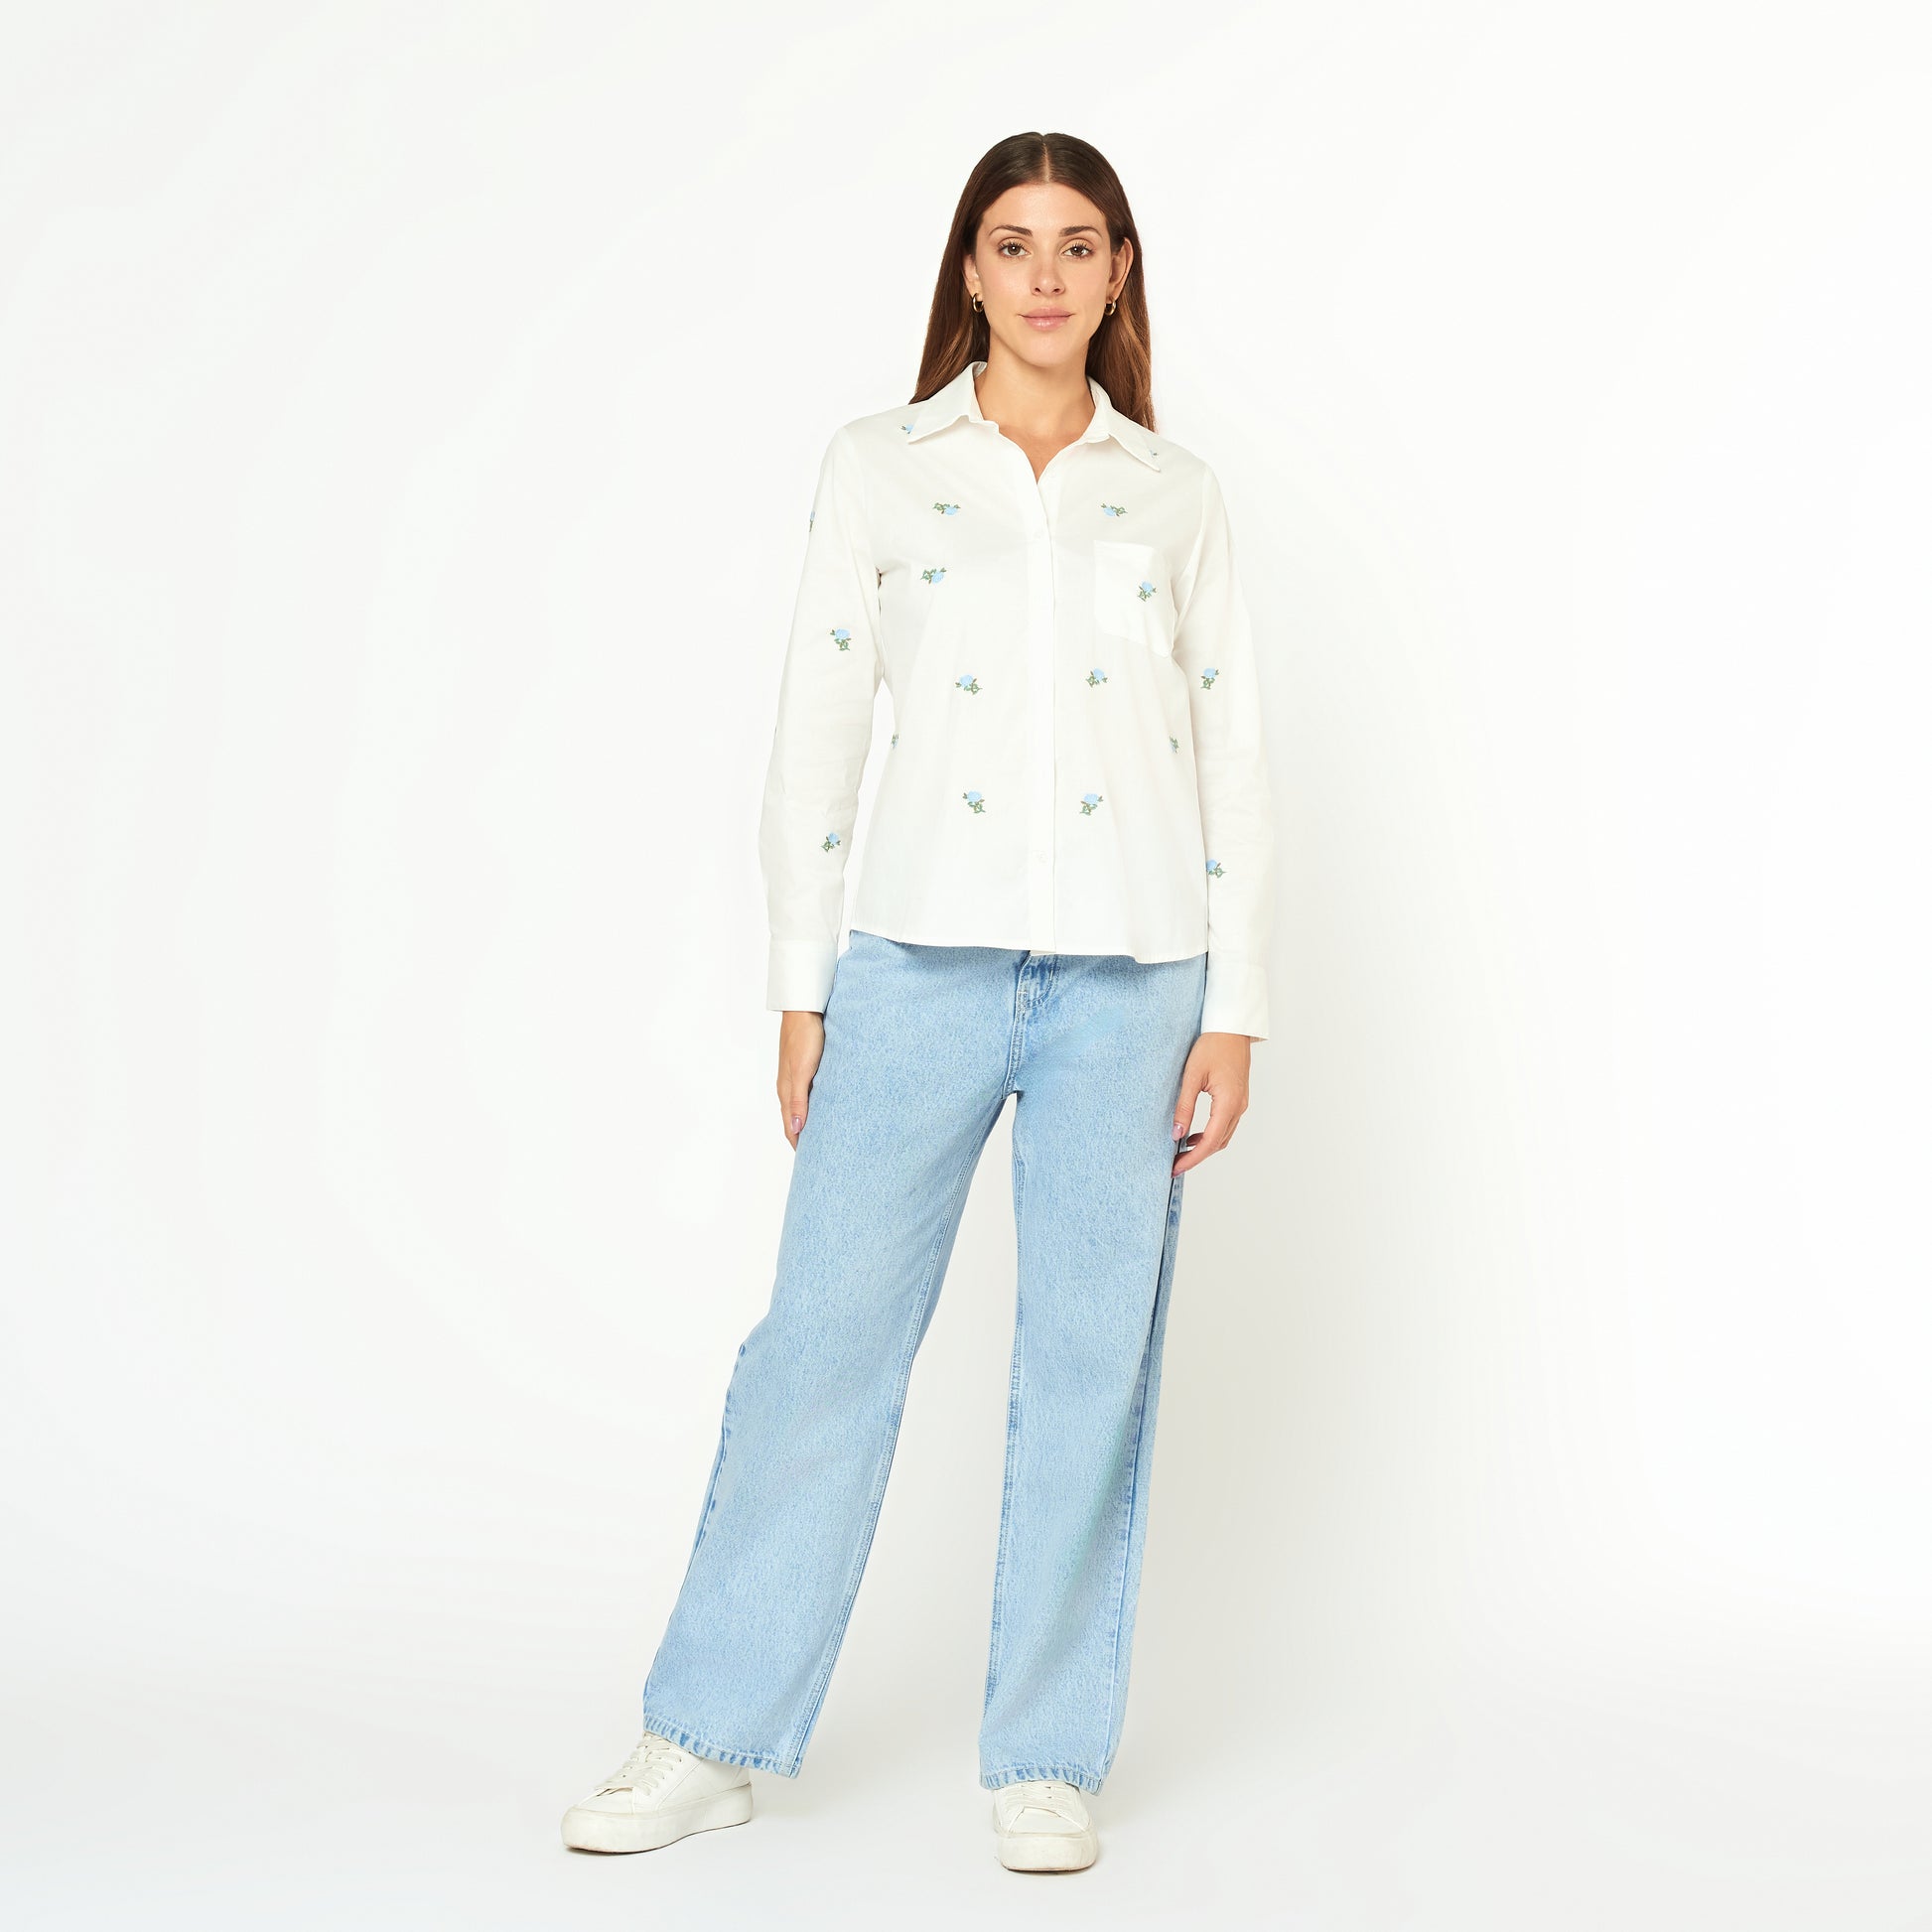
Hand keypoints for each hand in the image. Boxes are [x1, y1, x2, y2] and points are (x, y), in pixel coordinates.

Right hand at [777, 1009, 824, 1148]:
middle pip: (794, 1119)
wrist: (804, 1009)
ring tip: (820, 1136)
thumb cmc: (804, 1038)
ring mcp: (796, 1076)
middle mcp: (789, 1086)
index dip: (798, 1144)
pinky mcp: (805, 1066)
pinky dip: (813, 1105)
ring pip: (801, 1106)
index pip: (790, 1126)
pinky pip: (807, 1093)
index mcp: (786, 1090)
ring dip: (808, 1122)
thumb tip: (797, 1129)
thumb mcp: (802, 1071)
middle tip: (816, 1155)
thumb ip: (799, 1100)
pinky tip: (823, 1107)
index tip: (809, 1162)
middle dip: (802, 1137)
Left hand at [1171, 1031, 1251, 1173]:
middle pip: (1218, 1144)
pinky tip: (1194, 1135)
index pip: (1210, 1142)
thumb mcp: (1192, 1076)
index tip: (1175, 1168)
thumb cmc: (1212, 1046)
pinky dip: (1210, 1135)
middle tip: (1174, 1165)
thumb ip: (1184, 1106)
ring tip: (1181, 1153)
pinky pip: (1225, 1125)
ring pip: (1223, 1136)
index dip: (1192, 1159)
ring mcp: (1241, 1104)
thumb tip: (1176, 1133)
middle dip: (1196, 1157)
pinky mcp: (1238, 1099)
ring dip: (1204, 1148)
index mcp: (1228, 1103)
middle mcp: (1238, 1107)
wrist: (1231, 1028)